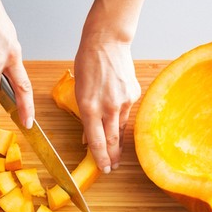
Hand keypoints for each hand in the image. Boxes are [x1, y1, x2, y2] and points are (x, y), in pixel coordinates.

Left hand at [74, 41, 140, 172]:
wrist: (107, 42)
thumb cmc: (87, 63)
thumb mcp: (78, 90)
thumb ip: (85, 113)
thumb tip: (88, 134)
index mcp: (89, 107)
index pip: (96, 140)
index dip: (100, 157)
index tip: (104, 169)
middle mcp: (108, 107)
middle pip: (112, 140)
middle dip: (112, 156)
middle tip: (112, 168)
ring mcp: (123, 101)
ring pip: (120, 127)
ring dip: (117, 141)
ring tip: (116, 152)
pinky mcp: (133, 94)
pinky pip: (126, 112)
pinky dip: (120, 118)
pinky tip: (117, 119)